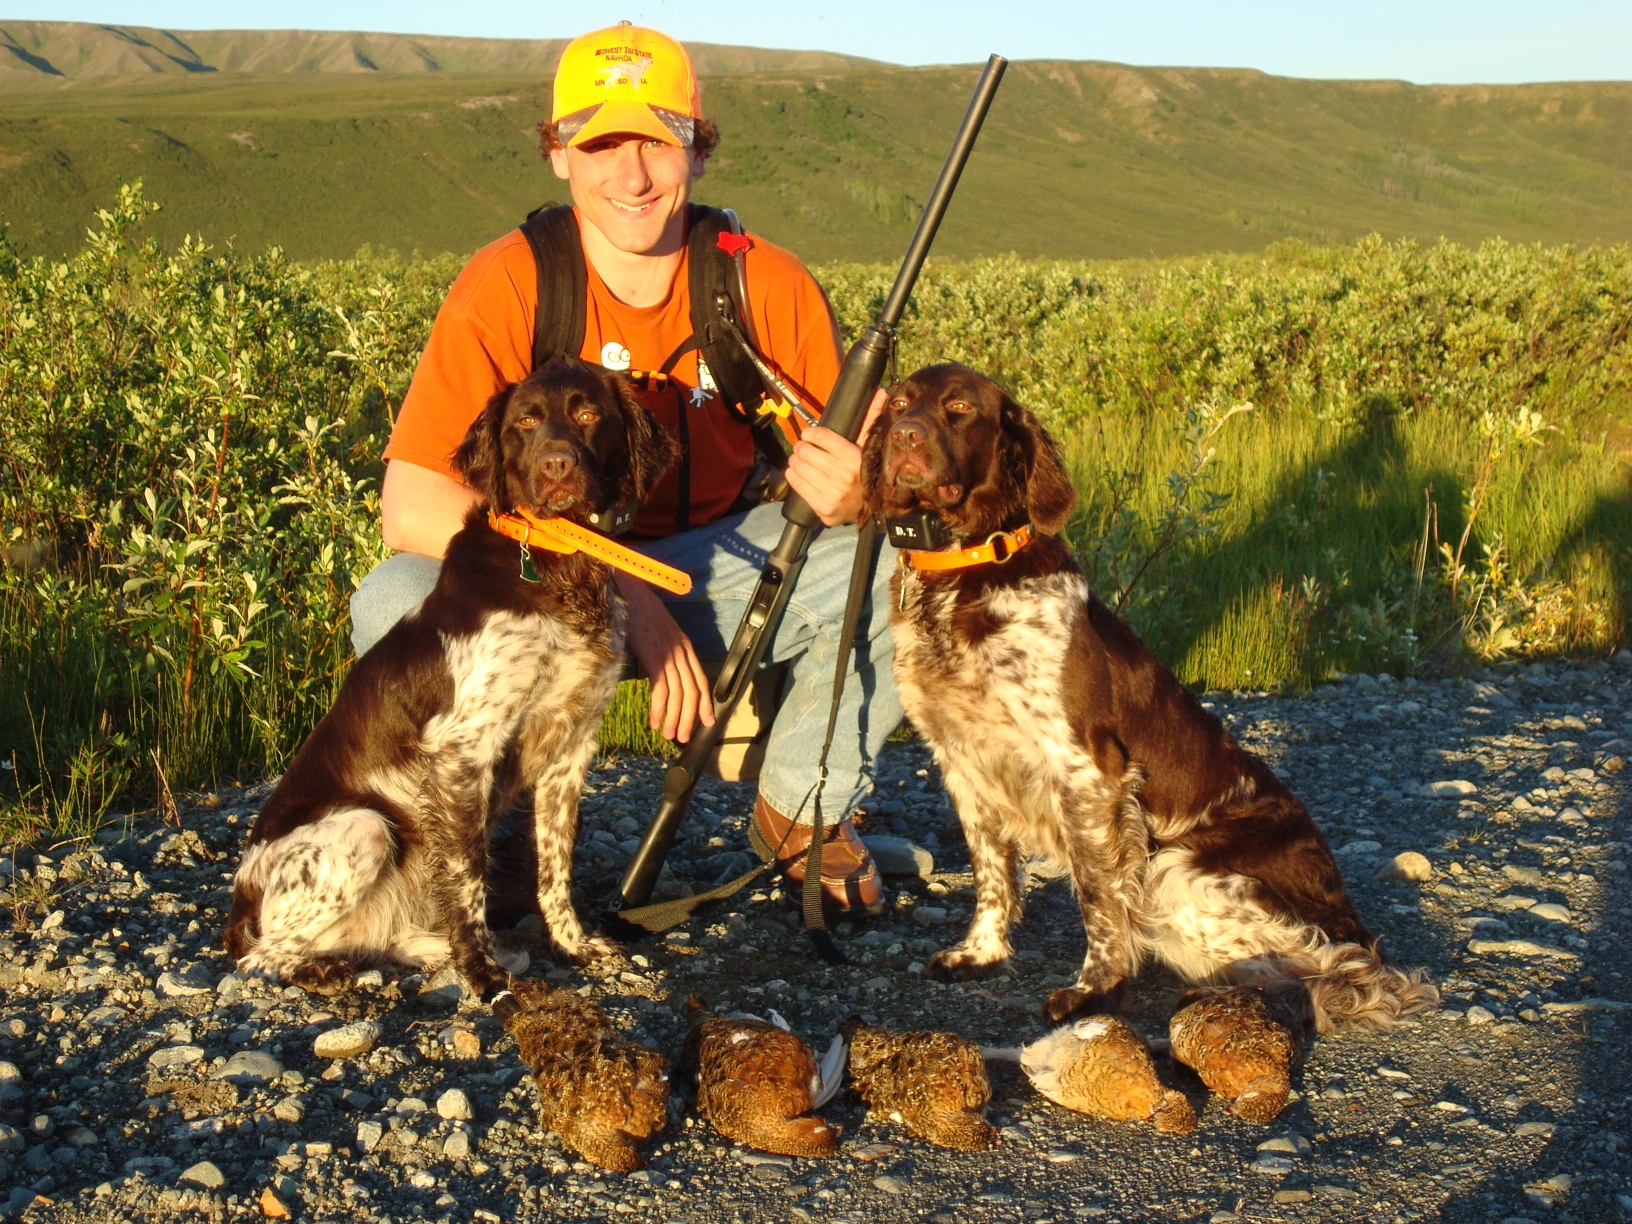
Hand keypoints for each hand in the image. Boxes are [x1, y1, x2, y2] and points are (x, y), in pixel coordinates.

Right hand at [615, 573, 714, 742]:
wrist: (628, 592)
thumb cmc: (638, 613)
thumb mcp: (659, 633)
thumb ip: (664, 652)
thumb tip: (660, 674)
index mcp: (685, 646)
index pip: (701, 681)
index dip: (705, 704)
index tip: (707, 722)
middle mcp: (682, 652)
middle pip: (692, 692)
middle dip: (690, 718)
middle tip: (684, 737)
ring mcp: (669, 655)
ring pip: (679, 695)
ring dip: (675, 719)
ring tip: (669, 735)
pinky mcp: (655, 657)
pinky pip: (661, 690)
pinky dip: (659, 710)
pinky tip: (655, 722)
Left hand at [784, 389, 887, 526]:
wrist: (869, 508)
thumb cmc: (865, 471)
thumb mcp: (868, 445)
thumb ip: (870, 419)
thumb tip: (880, 391)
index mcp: (855, 458)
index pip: (822, 436)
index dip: (811, 433)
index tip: (809, 434)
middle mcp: (843, 477)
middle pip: (806, 451)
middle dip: (802, 447)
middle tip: (803, 447)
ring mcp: (832, 494)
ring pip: (798, 467)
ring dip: (796, 461)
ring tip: (801, 460)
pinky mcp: (822, 508)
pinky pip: (796, 484)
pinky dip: (793, 476)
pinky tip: (799, 473)